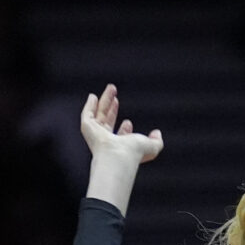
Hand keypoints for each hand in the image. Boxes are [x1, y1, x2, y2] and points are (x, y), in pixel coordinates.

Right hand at [79, 84, 163, 208]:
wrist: (118, 156)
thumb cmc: (134, 153)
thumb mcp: (151, 147)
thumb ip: (156, 142)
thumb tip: (157, 133)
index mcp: (119, 148)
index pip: (120, 137)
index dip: (124, 130)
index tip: (128, 122)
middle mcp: (106, 142)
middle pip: (108, 122)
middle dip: (112, 109)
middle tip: (116, 98)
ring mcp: (96, 135)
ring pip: (98, 115)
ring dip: (104, 102)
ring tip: (111, 88)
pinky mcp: (88, 128)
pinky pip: (87, 115)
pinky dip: (89, 106)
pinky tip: (93, 97)